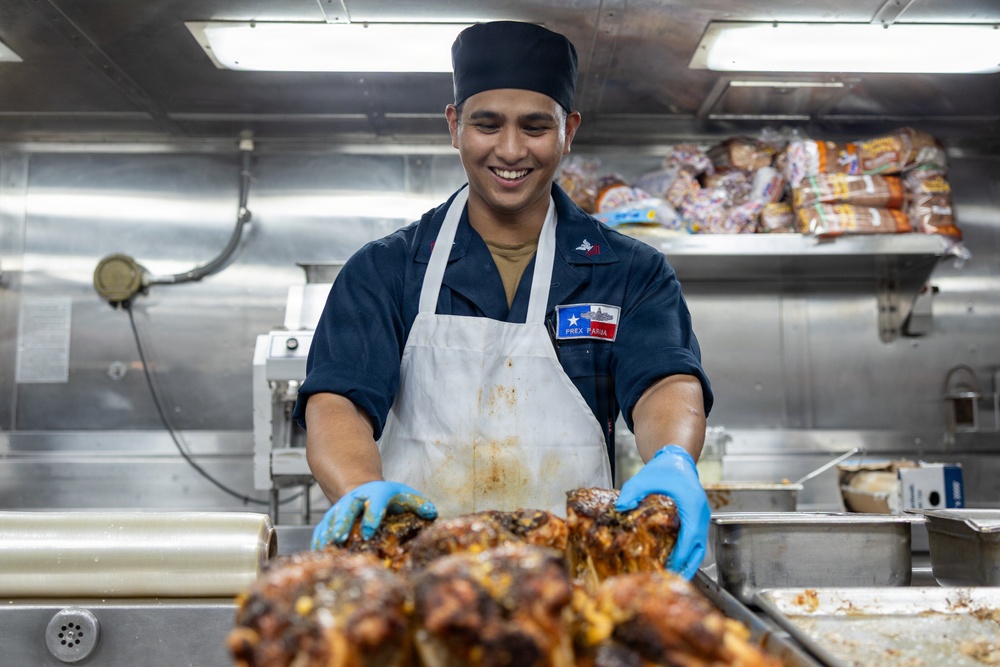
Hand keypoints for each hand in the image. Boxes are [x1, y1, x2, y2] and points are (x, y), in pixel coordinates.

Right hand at [311, 481, 436, 549]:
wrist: (363, 490)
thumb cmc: (389, 499)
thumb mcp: (404, 496)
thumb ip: (419, 504)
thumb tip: (432, 514)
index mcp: (376, 493)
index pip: (375, 502)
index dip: (372, 515)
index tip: (370, 530)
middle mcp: (355, 499)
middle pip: (347, 508)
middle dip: (343, 522)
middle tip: (340, 537)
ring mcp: (340, 509)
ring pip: (331, 519)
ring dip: (327, 533)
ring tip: (326, 548)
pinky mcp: (330, 520)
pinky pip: (321, 529)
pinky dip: (319, 540)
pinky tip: (318, 554)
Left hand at [615, 445, 709, 579]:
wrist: (677, 460)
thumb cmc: (665, 468)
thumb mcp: (645, 477)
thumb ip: (633, 491)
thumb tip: (621, 508)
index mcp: (692, 505)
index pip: (691, 535)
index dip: (682, 554)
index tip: (671, 567)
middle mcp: (700, 514)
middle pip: (699, 548)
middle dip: (688, 565)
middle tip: (672, 581)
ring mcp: (701, 517)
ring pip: (700, 547)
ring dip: (689, 562)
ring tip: (674, 577)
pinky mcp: (697, 519)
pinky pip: (696, 541)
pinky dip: (688, 553)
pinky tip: (675, 562)